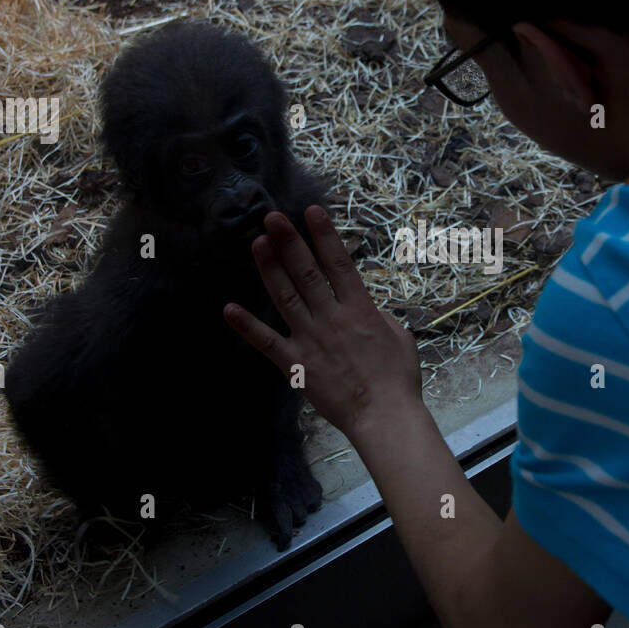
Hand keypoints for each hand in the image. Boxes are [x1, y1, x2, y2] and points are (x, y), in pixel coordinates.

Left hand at [224, 206, 422, 440]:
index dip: (324, 235)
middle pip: (307, 273)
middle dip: (289, 242)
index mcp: (360, 309)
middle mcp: (332, 318)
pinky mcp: (296, 365)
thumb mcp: (399, 337)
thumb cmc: (398, 379)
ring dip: (269, 269)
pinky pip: (266, 342)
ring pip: (286, 297)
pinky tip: (228, 308)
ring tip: (257, 243)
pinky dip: (246, 326)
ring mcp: (311, 340)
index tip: (311, 211)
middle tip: (272, 217)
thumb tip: (364, 306)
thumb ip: (379, 315)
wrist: (384, 416)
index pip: (339, 263)